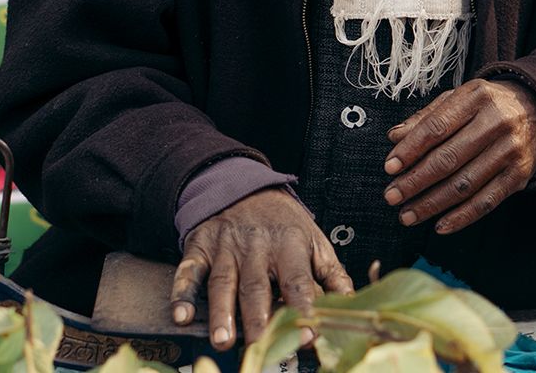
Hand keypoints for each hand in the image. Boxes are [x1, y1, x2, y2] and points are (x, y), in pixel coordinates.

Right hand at [170, 188, 352, 350]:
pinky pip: (189, 271)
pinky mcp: (200, 247)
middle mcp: (257, 246)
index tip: (308, 336)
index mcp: (290, 245)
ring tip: (223, 341)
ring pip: (223, 282)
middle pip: (257, 286)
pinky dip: (182, 293)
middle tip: (259, 349)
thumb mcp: (314, 242)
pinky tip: (181, 316)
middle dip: (258, 319)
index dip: (303, 308)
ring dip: (222, 312)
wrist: (244, 186)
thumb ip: (333, 277)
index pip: (298, 280)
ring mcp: (226, 247)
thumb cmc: (284, 224)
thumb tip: (354, 307)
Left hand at [383, 78, 535, 234]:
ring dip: (432, 204)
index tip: (390, 167)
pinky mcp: (519, 175)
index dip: (411, 149)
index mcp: (475, 97)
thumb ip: (426, 117)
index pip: (436, 127)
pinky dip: (462, 217)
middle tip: (392, 196)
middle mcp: (495, 122)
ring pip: (465, 184)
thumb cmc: (487, 105)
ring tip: (408, 214)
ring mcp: (509, 150)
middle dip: (415, 181)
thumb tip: (394, 137)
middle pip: (448, 158)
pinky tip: (440, 225)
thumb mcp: (459, 98)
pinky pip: (487, 201)